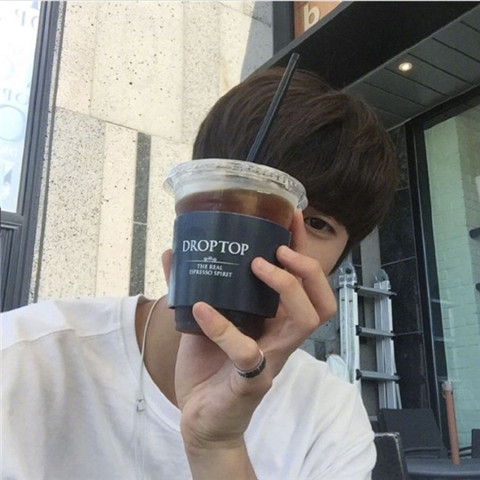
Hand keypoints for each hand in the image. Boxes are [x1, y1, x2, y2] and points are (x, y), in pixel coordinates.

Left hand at [162, 209, 336, 473]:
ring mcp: (271, 360)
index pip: (304, 283)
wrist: (200, 420)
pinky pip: (247, 352)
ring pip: (305, 322)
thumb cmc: (207, 368)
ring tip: (258, 266)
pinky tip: (202, 309)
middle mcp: (281, 338)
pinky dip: (224, 328)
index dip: (302, 250)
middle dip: (306, 269)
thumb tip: (172, 250)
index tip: (289, 217)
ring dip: (285, 288)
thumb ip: (192, 287)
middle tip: (278, 249)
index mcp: (274, 322)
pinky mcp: (251, 382)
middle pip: (322, 301)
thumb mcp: (201, 318)